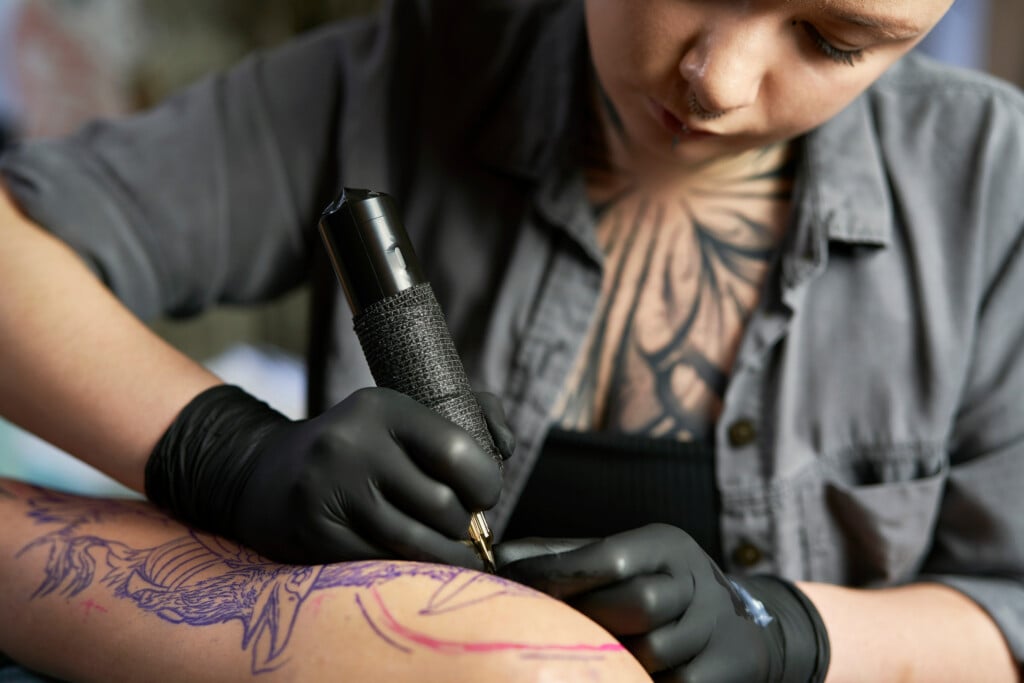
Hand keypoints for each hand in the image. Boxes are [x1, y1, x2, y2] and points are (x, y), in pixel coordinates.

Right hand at [146, 385, 512, 567]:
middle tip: (461, 528)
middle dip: (463, 526)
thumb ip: (471, 415)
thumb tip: (507, 446)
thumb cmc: (361, 446)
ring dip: (445, 556)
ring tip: (450, 552)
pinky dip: (405, 568)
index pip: (459, 454)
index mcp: (383, 407)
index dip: (486, 484)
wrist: (270, 475)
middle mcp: (352, 443)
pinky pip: (382, 563)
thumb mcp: (403, 414)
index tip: (484, 495)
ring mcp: (329, 489)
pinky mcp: (314, 531)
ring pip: (416, 543)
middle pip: (443, 507)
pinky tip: (407, 558)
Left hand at [498, 524, 828, 682]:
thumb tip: (498, 560)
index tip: (510, 583)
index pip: (610, 557)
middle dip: (590, 619)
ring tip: (590, 656)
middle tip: (549, 629)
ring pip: (654, 652)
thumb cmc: (659, 589)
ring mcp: (713, 628)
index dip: (557, 573)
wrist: (743, 630)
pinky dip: (642, 682)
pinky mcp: (724, 671)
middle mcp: (695, 580)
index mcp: (664, 546)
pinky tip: (623, 673)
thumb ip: (565, 557)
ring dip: (616, 658)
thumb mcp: (624, 559)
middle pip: (638, 603)